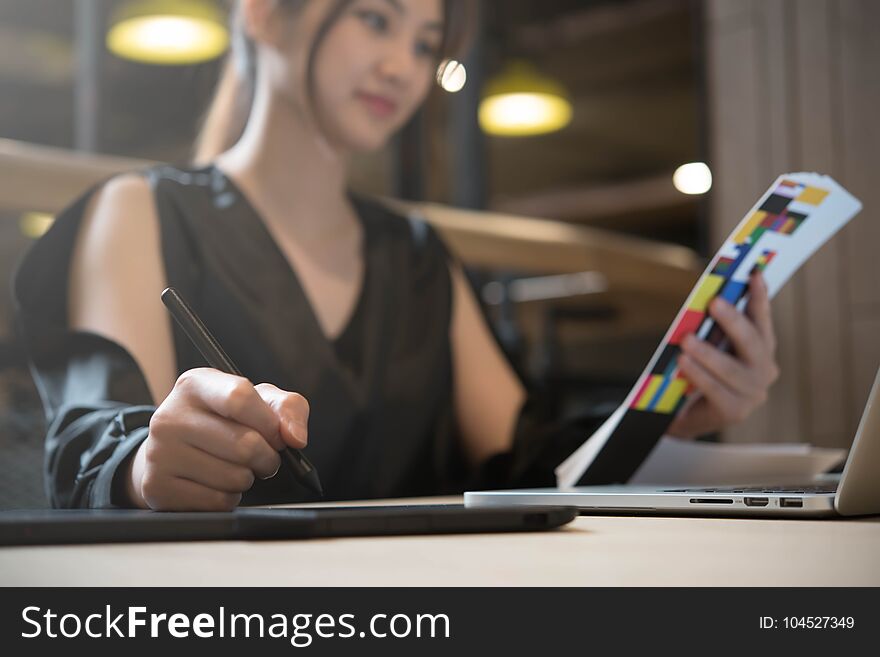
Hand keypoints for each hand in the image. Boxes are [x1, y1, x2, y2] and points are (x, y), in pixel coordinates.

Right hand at [126, 368, 308, 510]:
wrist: (173, 451)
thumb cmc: (224, 421)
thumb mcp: (258, 401)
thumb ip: (288, 408)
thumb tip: (295, 438)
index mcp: (195, 385)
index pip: (240, 397)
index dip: (269, 422)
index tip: (278, 435)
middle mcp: (169, 416)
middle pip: (244, 444)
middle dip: (267, 457)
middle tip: (262, 457)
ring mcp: (159, 453)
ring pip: (235, 477)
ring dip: (248, 478)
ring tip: (235, 467)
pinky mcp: (158, 487)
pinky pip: (218, 502)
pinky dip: (229, 498)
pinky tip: (217, 483)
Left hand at [666, 272, 779, 439]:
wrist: (685, 414)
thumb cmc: (699, 373)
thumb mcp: (708, 345)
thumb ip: (713, 328)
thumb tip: (708, 299)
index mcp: (761, 350)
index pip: (762, 319)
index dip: (759, 297)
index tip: (753, 273)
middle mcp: (764, 371)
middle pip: (753, 343)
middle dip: (734, 320)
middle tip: (715, 302)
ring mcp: (753, 394)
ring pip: (732, 369)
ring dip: (708, 352)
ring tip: (687, 340)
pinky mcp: (735, 411)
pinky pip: (716, 390)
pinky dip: (699, 375)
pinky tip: (683, 363)